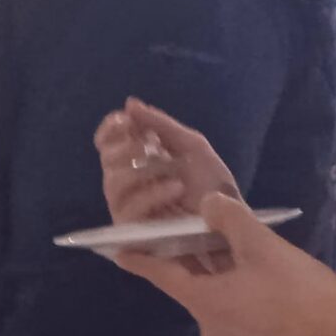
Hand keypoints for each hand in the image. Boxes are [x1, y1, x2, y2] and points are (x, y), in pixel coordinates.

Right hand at [94, 98, 240, 226]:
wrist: (229, 216)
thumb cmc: (210, 183)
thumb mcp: (190, 146)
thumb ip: (160, 125)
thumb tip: (129, 103)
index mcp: (136, 159)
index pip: (106, 142)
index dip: (111, 129)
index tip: (126, 121)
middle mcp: (127, 182)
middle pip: (106, 160)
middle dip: (125, 149)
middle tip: (148, 147)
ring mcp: (128, 208)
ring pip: (112, 184)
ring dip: (139, 171)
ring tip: (168, 168)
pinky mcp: (134, 232)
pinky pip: (129, 210)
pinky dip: (152, 195)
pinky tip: (175, 188)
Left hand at [114, 194, 335, 335]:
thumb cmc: (298, 288)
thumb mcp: (261, 244)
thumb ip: (229, 219)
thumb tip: (207, 202)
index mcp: (204, 303)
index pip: (162, 277)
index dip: (141, 260)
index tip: (118, 251)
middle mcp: (210, 327)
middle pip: (189, 288)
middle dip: (187, 262)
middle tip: (185, 233)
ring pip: (213, 300)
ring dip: (215, 277)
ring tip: (225, 249)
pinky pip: (233, 313)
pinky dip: (233, 293)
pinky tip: (252, 277)